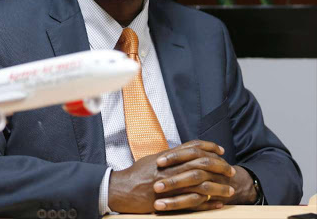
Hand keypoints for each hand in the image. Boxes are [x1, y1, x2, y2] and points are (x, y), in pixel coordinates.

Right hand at [108, 140, 234, 212]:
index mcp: (167, 157)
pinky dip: (208, 203)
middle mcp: (170, 168)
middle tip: (231, 170)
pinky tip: (218, 204)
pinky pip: (194, 202)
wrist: (121, 190)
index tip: (220, 150)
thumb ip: (168, 157)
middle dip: (219, 166)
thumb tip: (182, 153)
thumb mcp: (151, 160)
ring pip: (201, 183)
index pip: (192, 147)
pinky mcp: (169, 200)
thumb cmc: (134, 175)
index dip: (208, 147)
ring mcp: (171, 184)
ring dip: (218, 187)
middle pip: (201, 163)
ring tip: (230, 190)